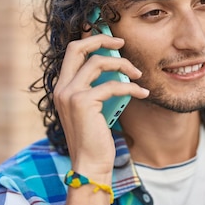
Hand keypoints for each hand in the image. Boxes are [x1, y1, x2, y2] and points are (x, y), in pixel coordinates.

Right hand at [53, 34, 148, 181]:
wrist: (90, 164)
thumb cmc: (95, 139)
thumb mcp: (93, 109)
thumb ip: (96, 88)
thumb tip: (116, 68)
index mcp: (61, 88)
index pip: (73, 53)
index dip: (91, 41)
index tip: (112, 41)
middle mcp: (61, 88)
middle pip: (78, 48)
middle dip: (101, 40)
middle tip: (122, 42)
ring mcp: (70, 94)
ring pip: (98, 63)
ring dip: (123, 65)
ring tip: (138, 74)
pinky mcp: (83, 103)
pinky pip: (112, 85)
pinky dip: (131, 87)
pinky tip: (142, 93)